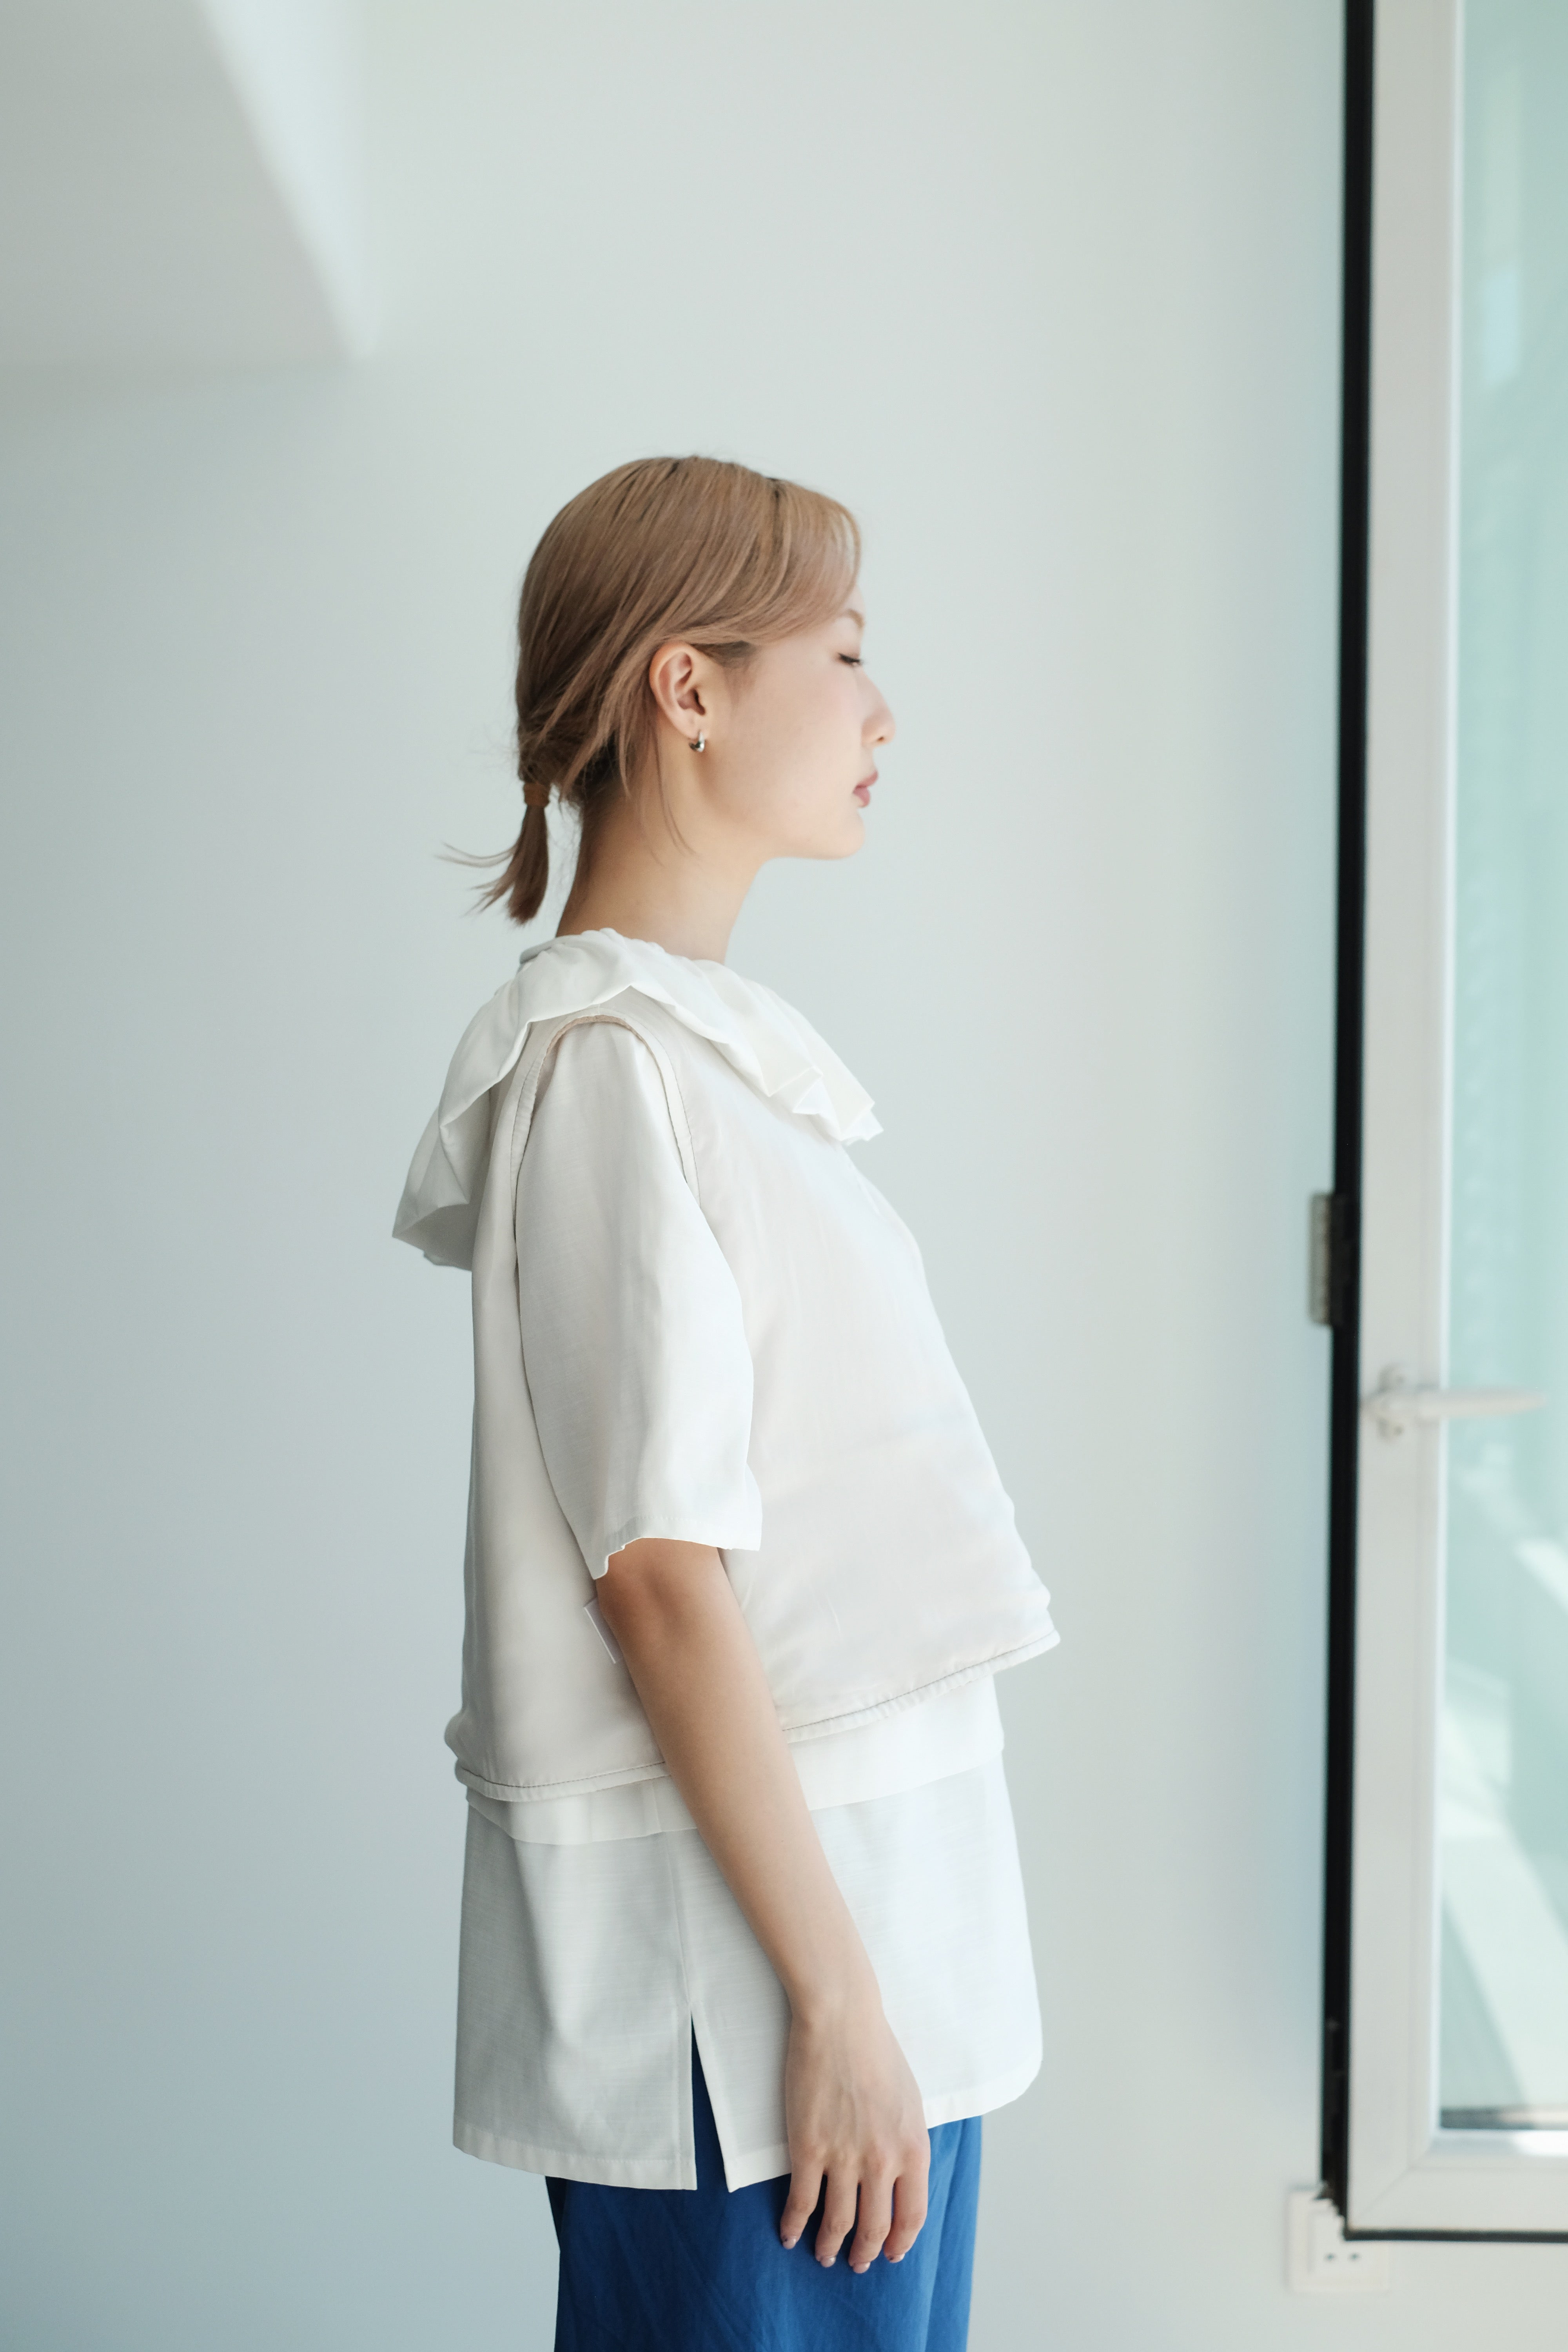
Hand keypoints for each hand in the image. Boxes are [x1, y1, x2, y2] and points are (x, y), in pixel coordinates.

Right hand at [778, 1987, 929, 2271]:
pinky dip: (794, 2225)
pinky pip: (801, 2202)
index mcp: (913, 2149)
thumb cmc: (877, 2051)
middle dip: (864, 2253)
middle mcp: (882, 2161)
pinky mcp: (808, 2149)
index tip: (891, 2255)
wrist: (841, 2020)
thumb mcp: (910, 2101)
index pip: (912, 2216)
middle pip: (875, 2227)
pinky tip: (789, 2235)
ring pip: (838, 2223)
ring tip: (824, 2255)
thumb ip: (907, 2141)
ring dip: (830, 2247)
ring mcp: (844, 2158)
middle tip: (856, 2263)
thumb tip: (900, 2175)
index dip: (900, 2242)